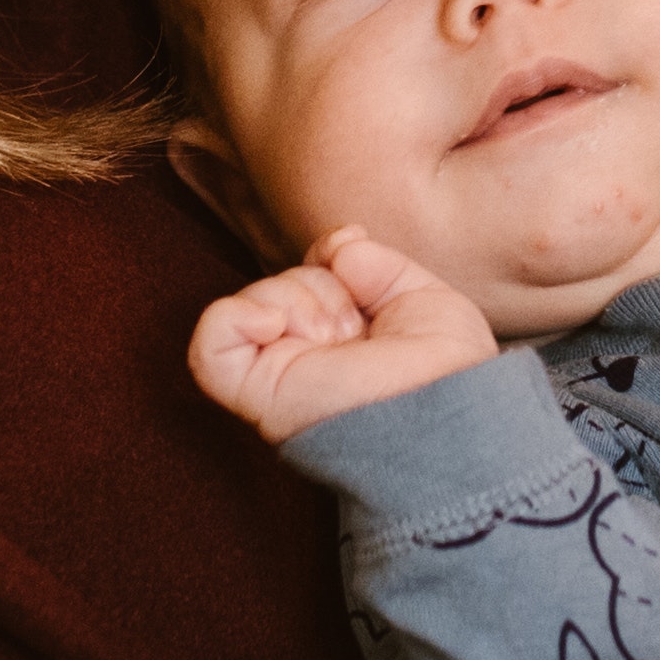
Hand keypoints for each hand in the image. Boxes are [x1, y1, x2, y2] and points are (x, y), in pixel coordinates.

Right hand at [188, 227, 501, 439]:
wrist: (447, 410)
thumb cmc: (449, 371)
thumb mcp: (424, 299)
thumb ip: (377, 266)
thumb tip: (337, 248)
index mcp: (343, 345)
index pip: (307, 281)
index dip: (325, 258)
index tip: (349, 258)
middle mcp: (306, 363)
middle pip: (279, 285)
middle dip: (319, 284)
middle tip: (356, 326)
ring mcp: (277, 380)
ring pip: (247, 305)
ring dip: (294, 299)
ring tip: (334, 335)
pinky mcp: (257, 395)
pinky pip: (210, 346)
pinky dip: (236, 316)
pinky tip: (277, 323)